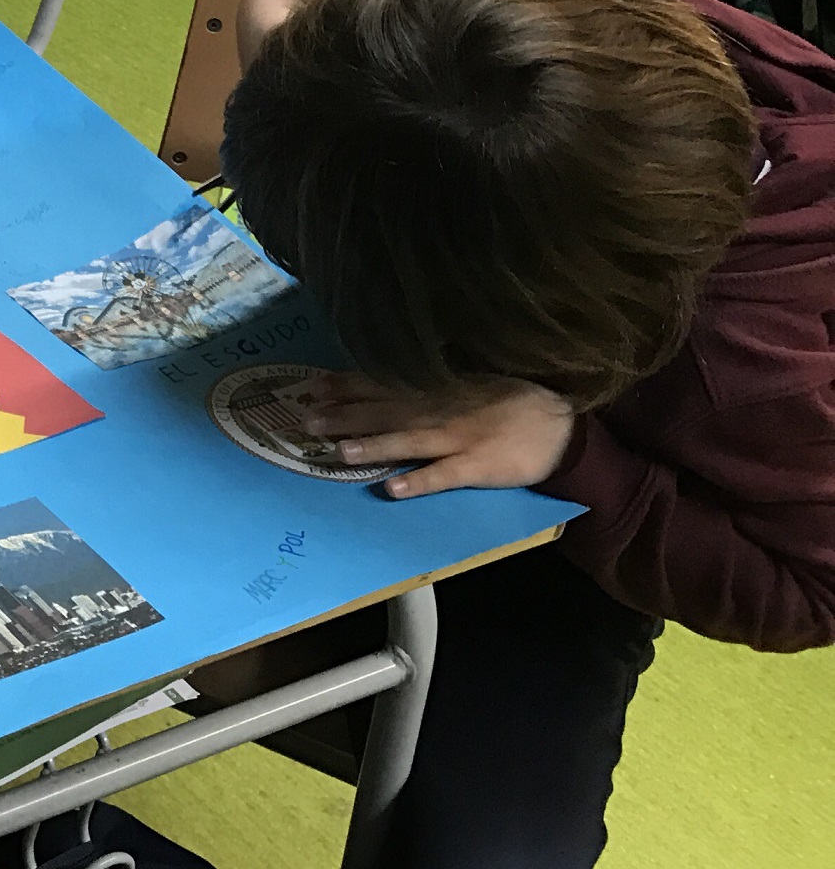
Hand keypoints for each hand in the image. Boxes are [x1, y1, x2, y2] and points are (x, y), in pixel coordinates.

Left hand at [287, 372, 575, 497]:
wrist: (562, 426)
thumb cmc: (512, 400)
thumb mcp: (471, 379)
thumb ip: (431, 381)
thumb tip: (388, 379)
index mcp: (439, 389)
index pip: (384, 384)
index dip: (347, 386)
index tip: (313, 387)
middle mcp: (442, 411)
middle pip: (386, 412)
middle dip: (345, 416)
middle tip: (307, 420)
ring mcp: (458, 440)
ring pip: (407, 443)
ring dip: (372, 446)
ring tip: (337, 451)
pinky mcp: (477, 468)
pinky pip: (443, 476)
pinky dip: (418, 482)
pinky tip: (391, 489)